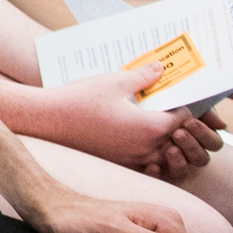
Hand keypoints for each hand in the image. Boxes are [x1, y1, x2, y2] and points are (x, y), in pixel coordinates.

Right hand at [33, 64, 212, 176]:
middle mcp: (145, 148)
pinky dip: (149, 153)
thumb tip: (161, 68)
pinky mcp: (118, 163)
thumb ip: (143, 77)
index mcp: (150, 127)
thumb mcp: (115, 81)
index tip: (176, 96)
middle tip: (171, 110)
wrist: (47, 120)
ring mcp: (131, 159)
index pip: (185, 119)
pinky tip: (138, 138)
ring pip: (165, 157)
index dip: (184, 106)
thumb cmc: (80, 100)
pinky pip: (146, 164)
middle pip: (180, 141)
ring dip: (167, 142)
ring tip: (157, 125)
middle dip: (180, 126)